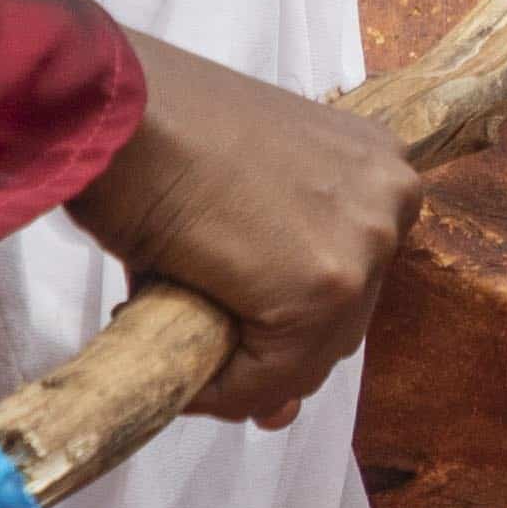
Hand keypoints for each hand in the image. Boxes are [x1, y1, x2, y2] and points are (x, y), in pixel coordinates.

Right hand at [74, 29, 419, 431]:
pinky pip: (272, 377)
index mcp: (374, 163)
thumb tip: (275, 398)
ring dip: (245, 371)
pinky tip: (182, 377)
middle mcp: (390, 197)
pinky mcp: (325, 287)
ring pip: (309, 356)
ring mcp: (365, 243)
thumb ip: (265, 263)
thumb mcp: (238, 189)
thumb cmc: (154, 131)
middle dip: (273, 350)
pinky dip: (223, 392)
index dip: (290, 324)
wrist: (116, 109)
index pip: (349, 277)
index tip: (239, 344)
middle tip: (207, 353)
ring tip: (184, 349)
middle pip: (340, 320)